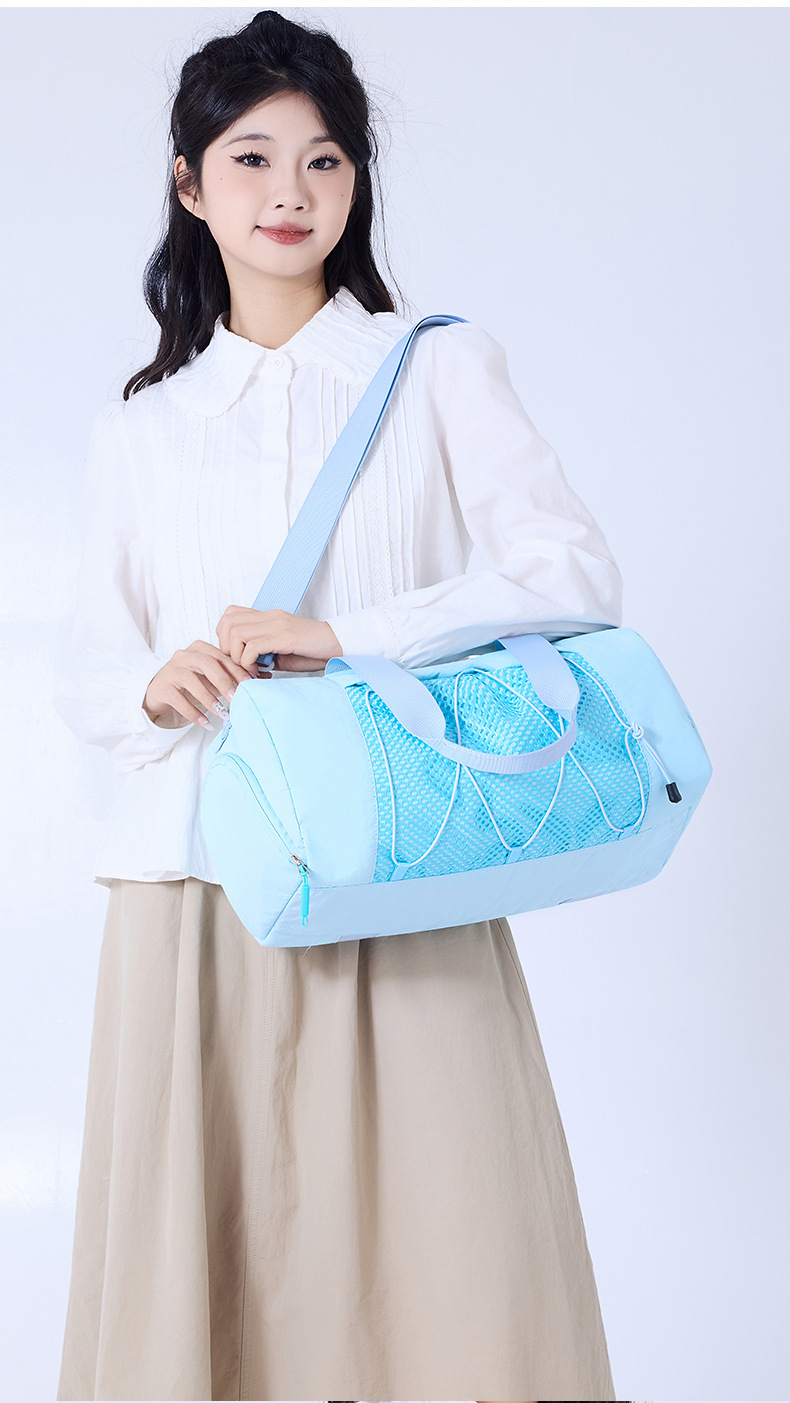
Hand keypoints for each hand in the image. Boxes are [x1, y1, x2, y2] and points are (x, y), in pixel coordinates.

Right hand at [143, 640, 261, 728]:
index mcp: (200, 648)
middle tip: (237, 698)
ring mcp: (171, 670)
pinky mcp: (162, 687)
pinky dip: (193, 712)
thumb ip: (233, 676)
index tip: (251, 685)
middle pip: (207, 664)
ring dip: (210, 699)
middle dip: (225, 681)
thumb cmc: (192, 683)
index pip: (222, 657)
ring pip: (191, 681)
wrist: (160, 691)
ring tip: (222, 713)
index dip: (237, 671)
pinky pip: (178, 700)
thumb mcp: (212, 678)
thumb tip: (266, 677)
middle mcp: (184, 655)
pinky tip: (206, 723)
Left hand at [215, 607, 342, 673]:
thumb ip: (262, 653)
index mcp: (268, 617)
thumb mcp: (281, 651)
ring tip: (251, 669)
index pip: (230, 615)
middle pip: (227, 622)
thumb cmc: (311, 651)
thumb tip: (244, 665)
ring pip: (236, 634)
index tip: (236, 656)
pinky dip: (250, 662)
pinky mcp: (284, 636)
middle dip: (226, 647)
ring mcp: (276, 624)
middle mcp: (269, 616)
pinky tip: (261, 671)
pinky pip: (253, 646)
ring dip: (237, 656)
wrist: (337, 647)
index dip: (225, 637)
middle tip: (239, 663)